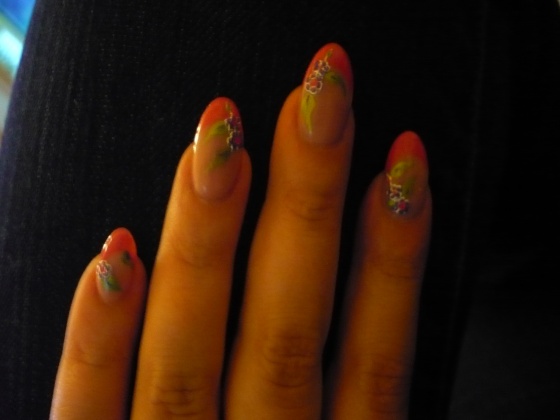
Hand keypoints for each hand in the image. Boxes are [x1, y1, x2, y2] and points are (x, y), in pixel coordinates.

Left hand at [50, 43, 430, 418]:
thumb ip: (359, 399)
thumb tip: (381, 269)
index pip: (376, 361)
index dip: (397, 262)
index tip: (405, 164)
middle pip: (287, 332)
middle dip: (308, 206)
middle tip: (319, 97)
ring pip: (190, 355)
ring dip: (205, 242)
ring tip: (219, 138)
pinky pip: (88, 411)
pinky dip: (101, 337)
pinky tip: (114, 254)